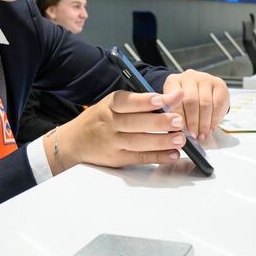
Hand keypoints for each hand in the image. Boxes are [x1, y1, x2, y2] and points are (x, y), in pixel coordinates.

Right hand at [52, 89, 186, 172]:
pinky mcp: (117, 159)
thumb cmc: (101, 119)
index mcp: (109, 105)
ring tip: (180, 139)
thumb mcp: (114, 105)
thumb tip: (173, 96)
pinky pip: (140, 158)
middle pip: (135, 123)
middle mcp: (109, 123)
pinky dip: (158, 157)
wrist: (75, 141)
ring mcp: (112, 143)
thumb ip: (141, 101)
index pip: (126, 101)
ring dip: (161, 141)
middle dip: (159, 122)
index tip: (161, 99)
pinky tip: (172, 154)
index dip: (143, 101)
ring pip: (138, 142)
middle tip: (178, 121)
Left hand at [164, 70, 229, 138]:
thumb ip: (173, 116)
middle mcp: (189, 76)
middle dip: (193, 122)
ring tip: (202, 134)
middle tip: (194, 135)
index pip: (174, 99)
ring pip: (205, 103)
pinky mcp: (219, 83)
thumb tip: (177, 133)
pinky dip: (215, 118)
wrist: (199, 91)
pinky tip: (211, 127)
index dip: (178, 116)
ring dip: (204, 122)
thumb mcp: (173, 106)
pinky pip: (218, 103)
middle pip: (191, 100)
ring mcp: (205, 78)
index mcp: (173, 81)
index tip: (180, 131)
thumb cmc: (183, 102)